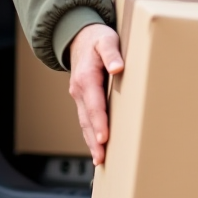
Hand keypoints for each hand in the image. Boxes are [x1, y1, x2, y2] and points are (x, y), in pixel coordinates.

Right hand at [68, 23, 123, 165]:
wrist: (81, 38)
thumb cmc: (98, 39)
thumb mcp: (107, 40)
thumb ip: (112, 53)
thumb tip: (118, 68)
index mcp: (86, 77)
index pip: (94, 104)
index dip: (99, 122)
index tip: (104, 138)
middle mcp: (79, 90)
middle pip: (86, 119)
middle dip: (93, 140)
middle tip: (101, 159)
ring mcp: (79, 96)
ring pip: (84, 122)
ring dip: (90, 141)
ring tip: (99, 160)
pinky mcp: (82, 99)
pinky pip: (85, 118)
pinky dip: (90, 134)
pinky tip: (97, 146)